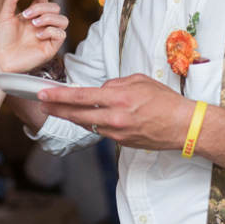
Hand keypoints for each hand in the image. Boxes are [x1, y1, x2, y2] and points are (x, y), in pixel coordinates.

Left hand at [0, 0, 67, 73]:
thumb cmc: (0, 39)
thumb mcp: (4, 16)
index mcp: (32, 15)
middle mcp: (42, 24)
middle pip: (55, 8)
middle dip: (42, 8)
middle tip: (27, 15)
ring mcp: (47, 36)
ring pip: (63, 20)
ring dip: (49, 18)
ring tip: (34, 24)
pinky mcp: (51, 48)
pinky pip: (61, 35)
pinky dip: (51, 32)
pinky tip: (38, 36)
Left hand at [38, 73, 191, 150]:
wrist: (183, 126)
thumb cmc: (164, 100)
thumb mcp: (138, 81)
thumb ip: (114, 84)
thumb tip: (100, 89)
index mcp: (118, 99)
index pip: (80, 96)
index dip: (58, 96)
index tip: (43, 94)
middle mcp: (114, 118)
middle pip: (77, 115)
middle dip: (56, 109)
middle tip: (41, 104)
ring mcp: (117, 133)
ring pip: (87, 124)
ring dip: (72, 117)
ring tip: (58, 110)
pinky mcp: (121, 142)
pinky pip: (101, 131)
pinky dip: (91, 123)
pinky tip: (85, 118)